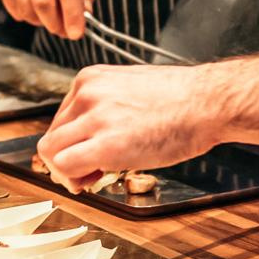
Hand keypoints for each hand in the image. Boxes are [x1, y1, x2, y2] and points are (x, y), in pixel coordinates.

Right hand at [0, 0, 99, 38]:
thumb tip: (85, 14)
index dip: (72, 15)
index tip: (76, 34)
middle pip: (44, 2)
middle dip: (56, 24)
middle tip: (65, 30)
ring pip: (27, 8)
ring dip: (42, 22)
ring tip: (53, 18)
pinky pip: (15, 7)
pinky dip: (28, 16)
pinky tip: (37, 9)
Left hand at [37, 64, 224, 190]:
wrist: (207, 102)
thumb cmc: (181, 99)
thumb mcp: (130, 89)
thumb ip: (105, 107)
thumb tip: (91, 133)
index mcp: (91, 79)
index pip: (60, 118)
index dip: (71, 142)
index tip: (86, 154)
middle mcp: (87, 94)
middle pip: (52, 136)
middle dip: (66, 159)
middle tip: (88, 172)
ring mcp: (95, 117)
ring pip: (52, 152)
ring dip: (67, 171)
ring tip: (92, 175)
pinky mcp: (106, 143)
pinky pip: (66, 165)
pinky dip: (73, 178)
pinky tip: (93, 180)